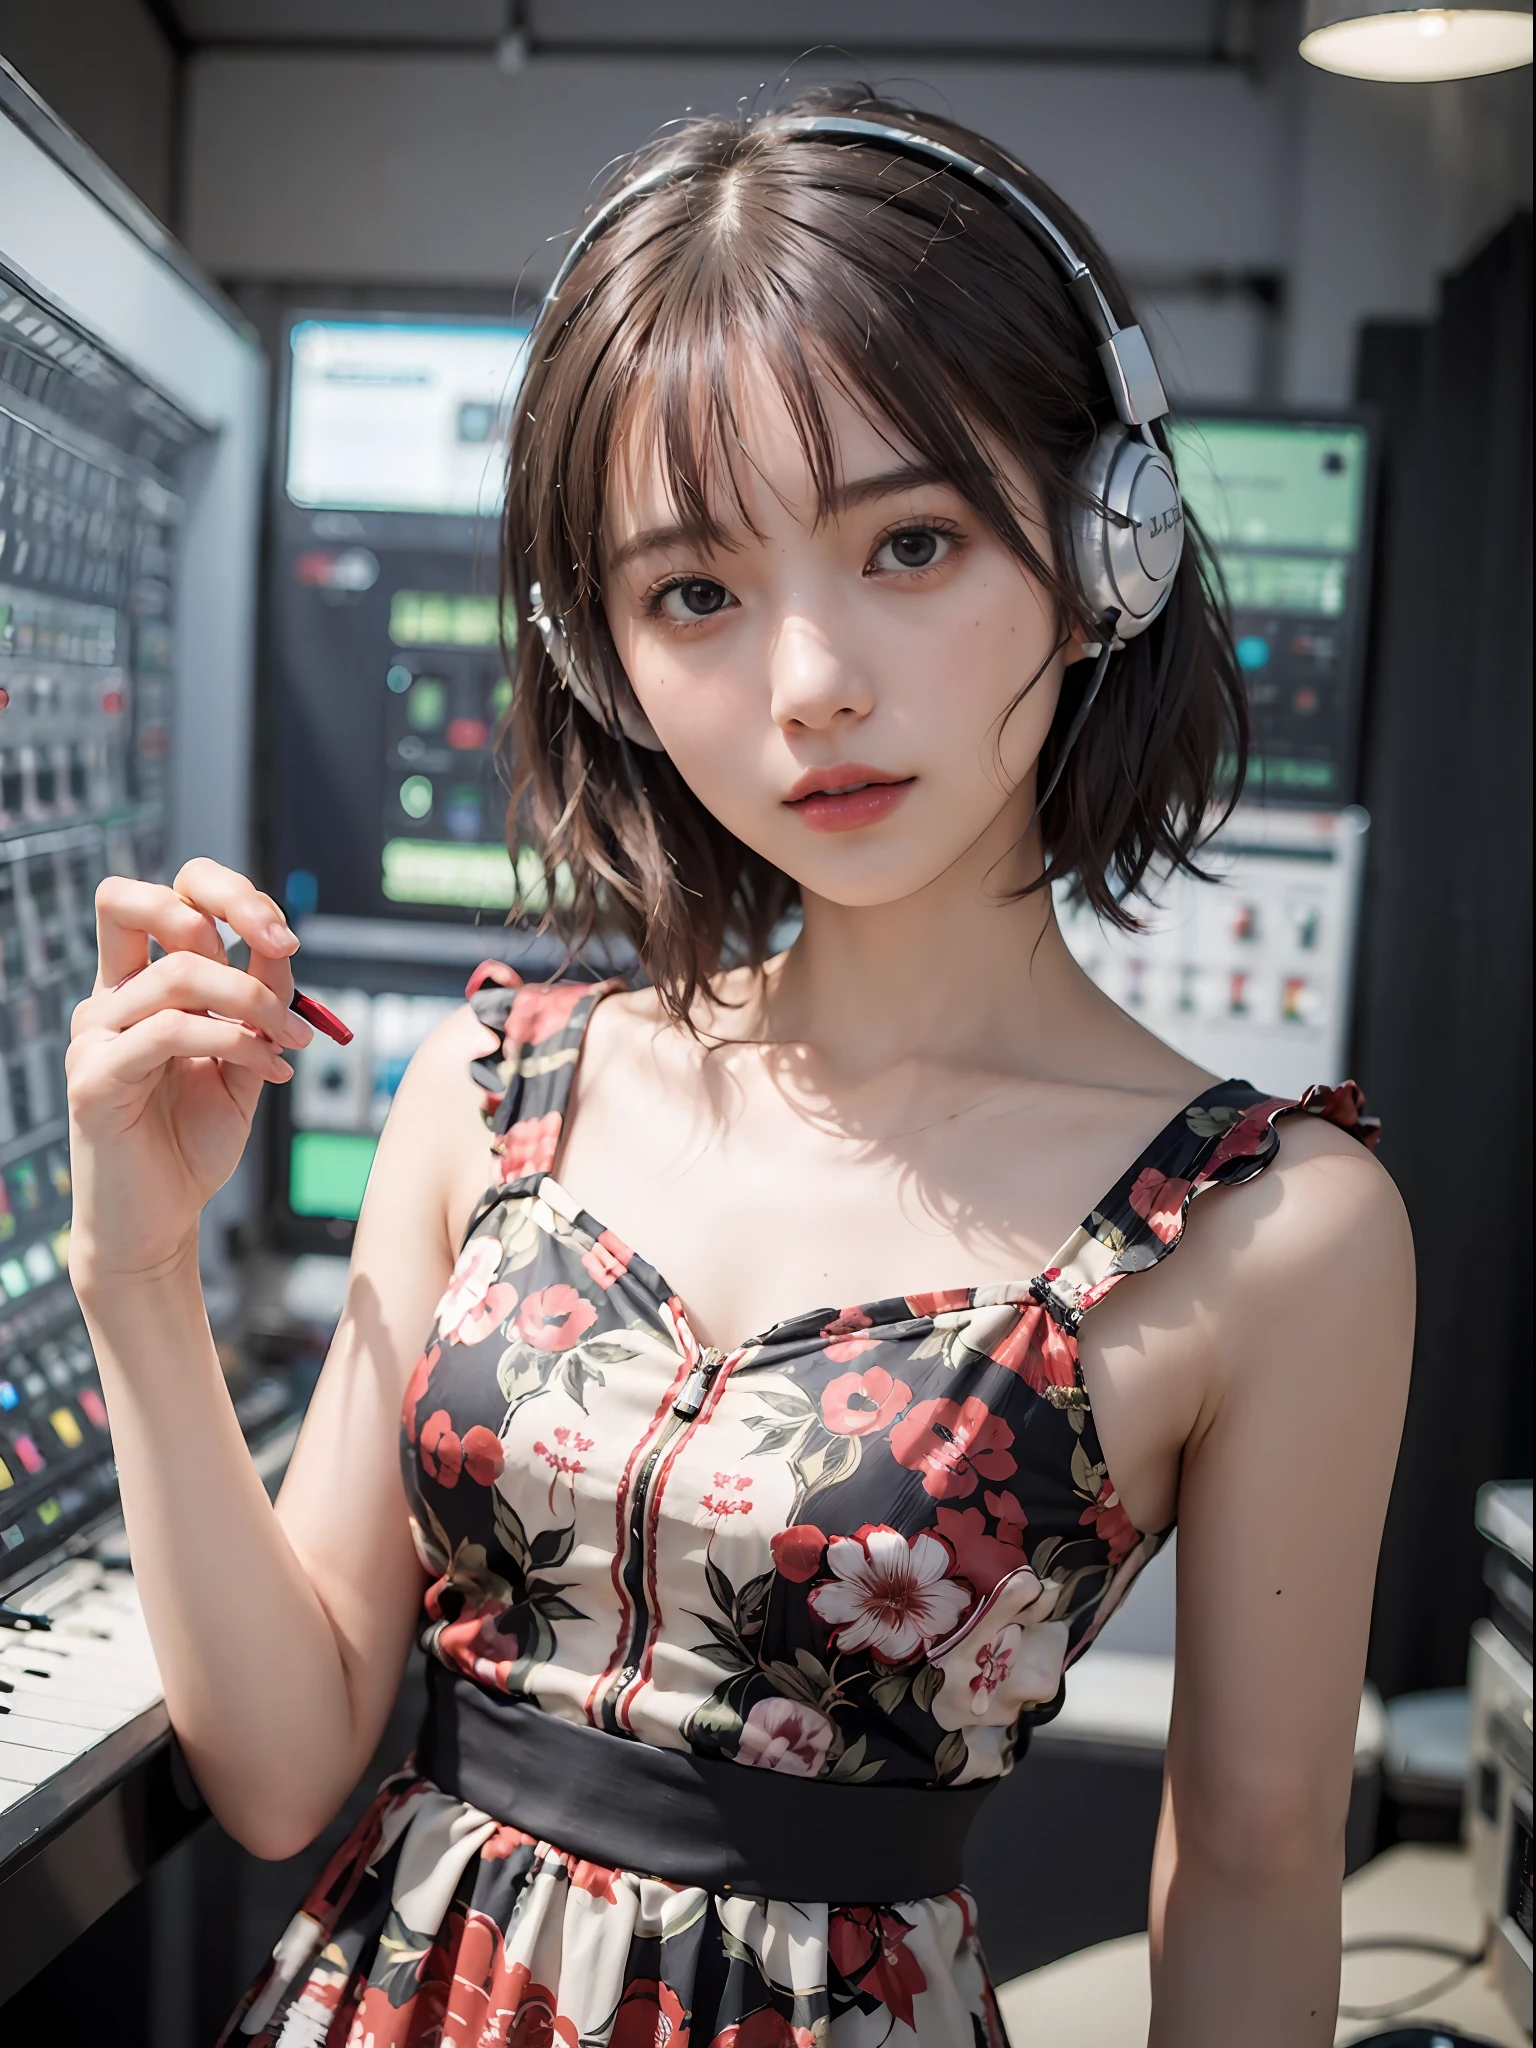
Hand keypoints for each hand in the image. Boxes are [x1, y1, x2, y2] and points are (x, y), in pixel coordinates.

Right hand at [65, 858, 313, 1291]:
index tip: (287, 940)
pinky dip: (234, 1041)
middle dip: (226, 905)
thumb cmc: (195, 1139)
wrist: (161, 1222)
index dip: (230, 896)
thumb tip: (281, 944)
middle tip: (284, 948)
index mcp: (140, 983)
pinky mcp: (93, 1078)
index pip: (169, 897)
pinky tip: (269, 1069)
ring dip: (254, 999)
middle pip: (137, 898)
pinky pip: (166, 1031)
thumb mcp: (246, 1055)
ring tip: (293, 1042)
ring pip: (177, 973)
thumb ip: (261, 1000)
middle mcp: (109, 998)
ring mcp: (94, 1035)